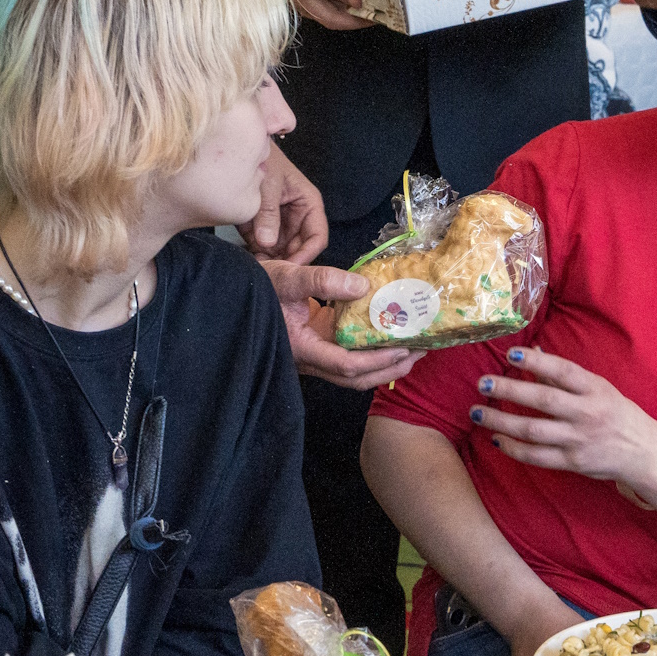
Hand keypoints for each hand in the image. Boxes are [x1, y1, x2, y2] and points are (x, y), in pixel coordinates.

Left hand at [246, 143, 326, 263]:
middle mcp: (297, 218)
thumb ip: (268, 212)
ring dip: (270, 261)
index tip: (290, 268)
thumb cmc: (262, 160)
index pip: (317, 237)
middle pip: (299, 249)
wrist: (238, 151)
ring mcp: (279, 225)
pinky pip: (263, 249)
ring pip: (281, 253)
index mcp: (308, 204)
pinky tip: (248, 260)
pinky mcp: (261, 229)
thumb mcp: (268, 184)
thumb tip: (267, 243)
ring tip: (257, 267)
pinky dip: (257, 256)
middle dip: (286, 262)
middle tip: (270, 272)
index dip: (307, 255)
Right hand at [260, 259, 420, 388]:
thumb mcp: (288, 277)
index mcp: (302, 350)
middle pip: (355, 378)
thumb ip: (322, 280)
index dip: (378, 360)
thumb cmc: (257, 286)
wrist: (235, 292)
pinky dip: (369, 349)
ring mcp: (313, 355)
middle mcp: (309, 360)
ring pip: (352, 371)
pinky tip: (386, 334)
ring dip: (383, 362)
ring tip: (412, 347)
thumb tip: (363, 286)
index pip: (346, 365)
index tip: (405, 348)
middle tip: (421, 351)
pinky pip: (347, 354)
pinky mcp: (316, 345)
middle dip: (390, 368)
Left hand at [468, 346, 656, 492]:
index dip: (537, 362)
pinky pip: (537, 457)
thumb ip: (564, 375)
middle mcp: (587, 414)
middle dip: (509, 391)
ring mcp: (579, 440)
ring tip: (477, 412)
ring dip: (501, 422)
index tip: (511, 354)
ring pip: (534, 431)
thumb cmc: (617, 414)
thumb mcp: (598, 388)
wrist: (643, 452)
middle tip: (482, 383)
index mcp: (596, 390)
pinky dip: (514, 449)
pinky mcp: (573, 463)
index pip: (564, 372)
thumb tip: (531, 353)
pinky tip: (496, 439)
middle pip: (543, 400)